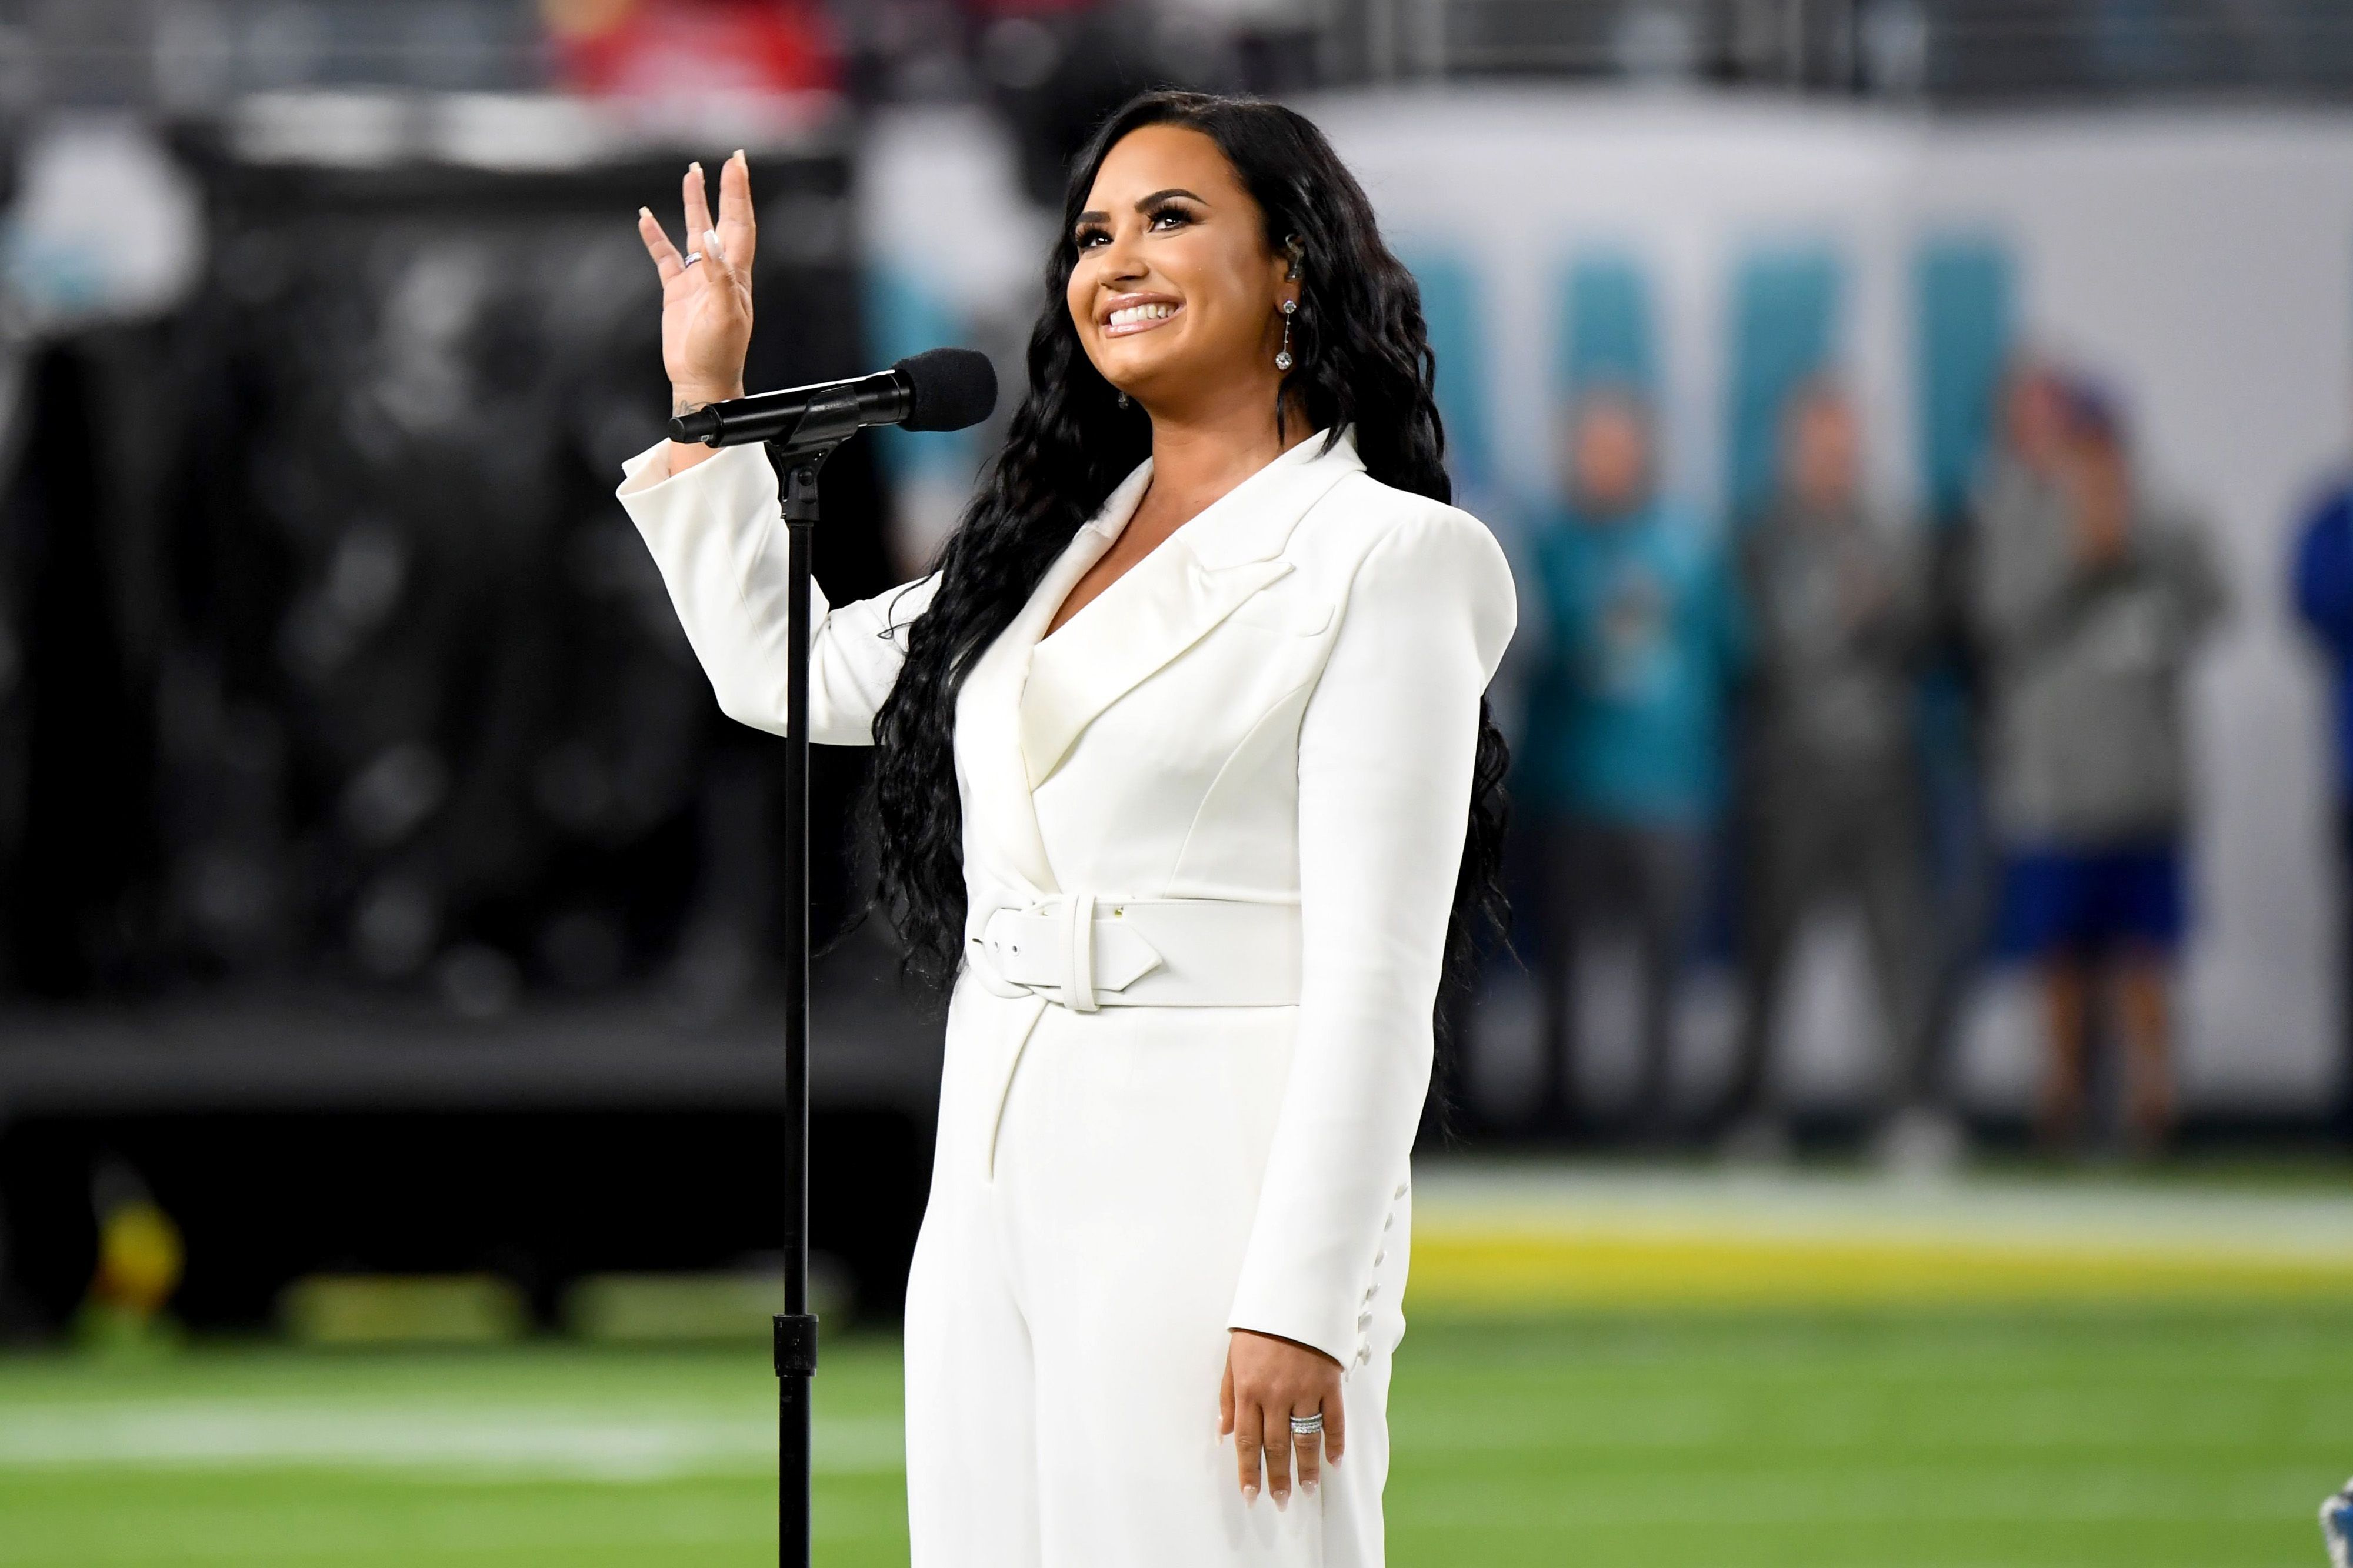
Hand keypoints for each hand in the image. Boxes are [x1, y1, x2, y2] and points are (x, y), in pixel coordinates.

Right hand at [637, 152, 756, 471]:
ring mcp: (697, 279)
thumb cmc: (719, 352)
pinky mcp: (676, 291)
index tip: (737, 165)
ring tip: (690, 173)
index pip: (739, 223)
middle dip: (724, 190)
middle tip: (727, 161)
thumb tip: (708, 238)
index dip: (739, 194)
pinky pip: (665, 256)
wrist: (701, 380)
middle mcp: (719, 270)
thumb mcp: (724, 314)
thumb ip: (719, 276)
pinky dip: (655, 236)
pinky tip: (645, 217)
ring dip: (693, 204)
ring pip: (694, 231)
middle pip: (722, 220)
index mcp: (736, 273)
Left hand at [1220, 1328, 1344, 1507]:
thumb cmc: (1259, 1327)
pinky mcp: (1329, 1382)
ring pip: (1305, 1439)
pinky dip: (1335, 1442)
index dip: (1249, 1471)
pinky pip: (1334, 1420)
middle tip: (1281, 1501)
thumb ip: (1229, 1397)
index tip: (1251, 1494)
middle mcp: (1276, 1394)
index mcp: (1248, 1389)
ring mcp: (1305, 1389)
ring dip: (1306, 1469)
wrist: (1294, 1295)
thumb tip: (1223, 1433)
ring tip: (1307, 1490)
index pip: (1247, 1441)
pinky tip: (1334, 1461)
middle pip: (1276, 1446)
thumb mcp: (1233, 1357)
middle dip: (1278, 1478)